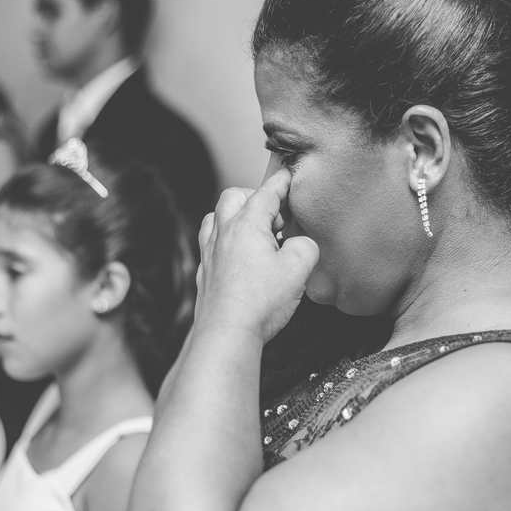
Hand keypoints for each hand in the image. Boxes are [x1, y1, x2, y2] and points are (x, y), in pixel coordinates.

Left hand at [194, 168, 318, 342]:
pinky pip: (211, 243)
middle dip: (255, 197)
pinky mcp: (205, 272)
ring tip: (256, 233)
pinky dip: (226, 240)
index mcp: (246, 225)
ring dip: (235, 217)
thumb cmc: (259, 302)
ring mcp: (210, 252)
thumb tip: (301, 245)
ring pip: (216, 218)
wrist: (226, 332)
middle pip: (233, 197)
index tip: (288, 177)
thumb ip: (306, 247)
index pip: (266, 192)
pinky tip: (240, 257)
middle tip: (276, 216)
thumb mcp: (299, 269)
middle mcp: (223, 233)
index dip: (281, 183)